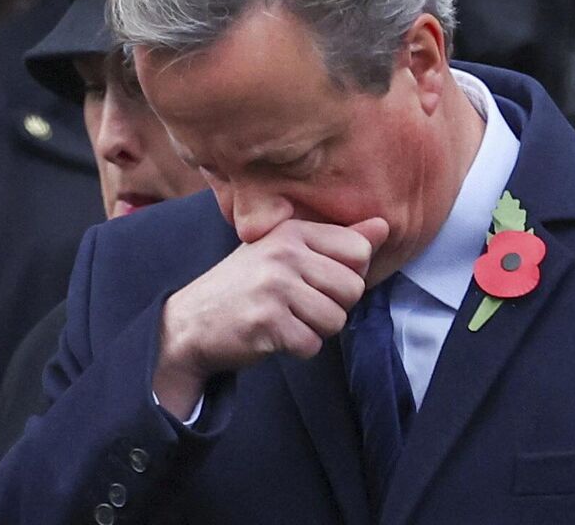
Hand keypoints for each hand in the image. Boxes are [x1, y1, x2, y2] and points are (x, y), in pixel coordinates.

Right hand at [152, 217, 389, 419]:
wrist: (189, 324)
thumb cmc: (243, 287)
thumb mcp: (284, 252)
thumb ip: (335, 240)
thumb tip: (385, 226)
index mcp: (291, 231)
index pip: (359, 250)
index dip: (345, 274)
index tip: (315, 280)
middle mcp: (283, 253)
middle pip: (353, 289)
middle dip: (332, 306)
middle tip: (297, 305)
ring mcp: (274, 287)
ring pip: (336, 320)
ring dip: (315, 330)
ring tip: (284, 319)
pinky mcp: (267, 322)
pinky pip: (312, 344)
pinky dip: (297, 348)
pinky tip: (273, 336)